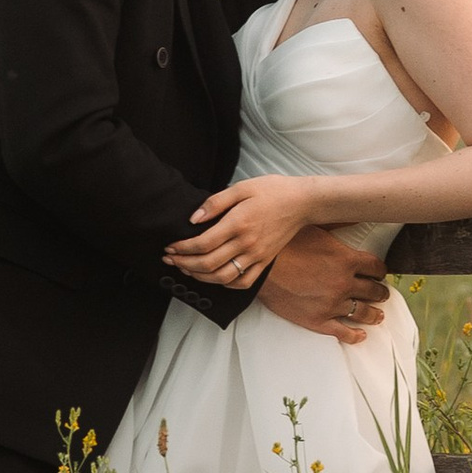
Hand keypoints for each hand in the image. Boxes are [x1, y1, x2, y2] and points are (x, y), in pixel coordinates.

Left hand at [166, 176, 317, 287]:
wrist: (302, 202)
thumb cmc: (272, 191)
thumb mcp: (241, 188)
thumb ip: (215, 203)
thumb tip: (193, 219)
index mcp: (238, 223)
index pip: (203, 244)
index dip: (182, 248)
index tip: (170, 246)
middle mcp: (246, 244)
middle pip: (208, 264)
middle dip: (184, 264)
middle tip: (170, 259)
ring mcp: (256, 256)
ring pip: (222, 277)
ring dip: (199, 277)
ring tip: (186, 269)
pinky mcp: (264, 262)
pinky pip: (243, 282)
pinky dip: (225, 284)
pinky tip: (214, 277)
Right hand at [253, 224, 389, 340]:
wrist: (261, 268)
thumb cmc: (284, 244)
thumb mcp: (316, 227)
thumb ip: (339, 224)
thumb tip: (356, 214)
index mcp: (347, 260)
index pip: (376, 267)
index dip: (380, 270)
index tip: (380, 272)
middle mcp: (344, 283)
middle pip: (373, 290)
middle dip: (380, 291)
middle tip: (382, 293)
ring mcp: (332, 304)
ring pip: (363, 312)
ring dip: (374, 313)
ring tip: (378, 315)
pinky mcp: (317, 320)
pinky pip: (343, 332)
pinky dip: (355, 335)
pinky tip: (360, 334)